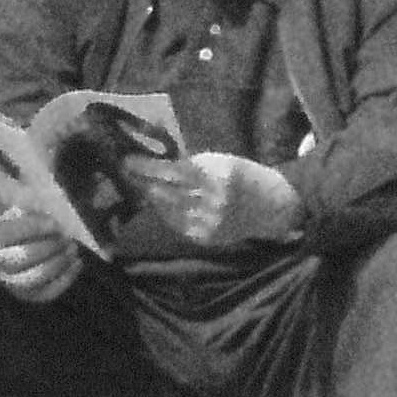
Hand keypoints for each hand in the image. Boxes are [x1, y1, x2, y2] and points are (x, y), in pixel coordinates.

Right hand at [0, 205, 86, 304]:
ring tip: (72, 249)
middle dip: (50, 246)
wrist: (11, 249)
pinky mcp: (27, 296)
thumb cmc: (22, 226)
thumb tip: (50, 218)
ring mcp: (9, 282)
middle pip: (23, 257)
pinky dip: (66, 278)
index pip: (10, 232)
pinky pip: (47, 292)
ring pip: (34, 278)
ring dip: (58, 263)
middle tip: (66, 238)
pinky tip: (77, 263)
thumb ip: (33, 210)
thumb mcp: (22, 212)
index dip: (36, 227)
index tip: (56, 223)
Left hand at [142, 150, 303, 250]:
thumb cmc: (244, 176)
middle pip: (169, 190)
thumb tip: (159, 159)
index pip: (176, 171)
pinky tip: (157, 203)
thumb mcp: (223, 161)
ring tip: (138, 184)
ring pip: (169, 209)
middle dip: (144, 180)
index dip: (150, 167)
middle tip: (126, 170)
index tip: (128, 160)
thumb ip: (193, 163)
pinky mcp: (207, 237)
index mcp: (220, 175)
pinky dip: (165, 212)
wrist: (270, 208)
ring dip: (151, 196)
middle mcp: (215, 201)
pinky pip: (177, 224)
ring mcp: (210, 222)